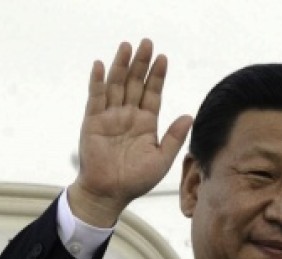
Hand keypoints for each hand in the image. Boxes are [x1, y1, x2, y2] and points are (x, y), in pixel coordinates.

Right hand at [68, 39, 192, 226]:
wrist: (111, 193)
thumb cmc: (137, 179)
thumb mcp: (162, 159)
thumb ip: (174, 137)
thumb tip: (189, 116)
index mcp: (146, 123)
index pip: (153, 93)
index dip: (157, 76)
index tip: (163, 58)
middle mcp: (128, 115)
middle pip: (135, 84)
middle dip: (141, 63)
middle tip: (146, 43)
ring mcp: (110, 117)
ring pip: (116, 86)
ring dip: (121, 65)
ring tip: (127, 46)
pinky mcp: (93, 122)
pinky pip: (95, 98)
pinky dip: (98, 82)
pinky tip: (102, 66)